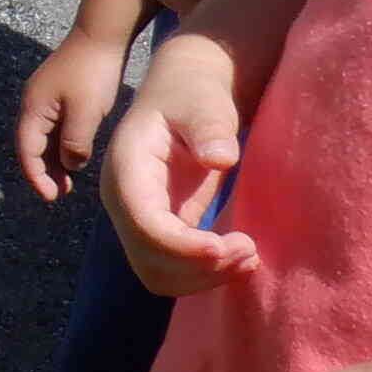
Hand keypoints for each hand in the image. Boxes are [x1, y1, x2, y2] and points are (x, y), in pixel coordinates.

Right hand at [15, 29, 130, 202]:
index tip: (51, 197)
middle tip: (61, 193)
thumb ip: (74, 143)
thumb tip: (69, 166)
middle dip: (43, 172)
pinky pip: (54, 127)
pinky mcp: (60, 94)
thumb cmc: (93, 72)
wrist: (102, 34)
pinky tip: (75, 155)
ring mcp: (46, 98)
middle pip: (31, 146)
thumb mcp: (85, 112)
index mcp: (33, 109)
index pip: (27, 151)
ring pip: (44, 138)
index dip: (37, 177)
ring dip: (53, 160)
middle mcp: (33, 105)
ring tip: (68, 181)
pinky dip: (61, 145)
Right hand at [101, 51, 257, 295]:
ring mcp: (137, 217)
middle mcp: (123, 199)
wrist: (184, 95)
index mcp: (126, 168)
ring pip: (158, 274)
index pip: (143, 222)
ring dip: (202, 277)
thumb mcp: (202, 102)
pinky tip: (238, 259)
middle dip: (198, 266)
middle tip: (248, 250)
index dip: (181, 245)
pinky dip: (203, 275)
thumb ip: (209, 127)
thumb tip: (220, 159)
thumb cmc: (193, 94)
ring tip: (248, 257)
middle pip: (148, 258)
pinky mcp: (158, 228)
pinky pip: (172, 269)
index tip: (225, 246)